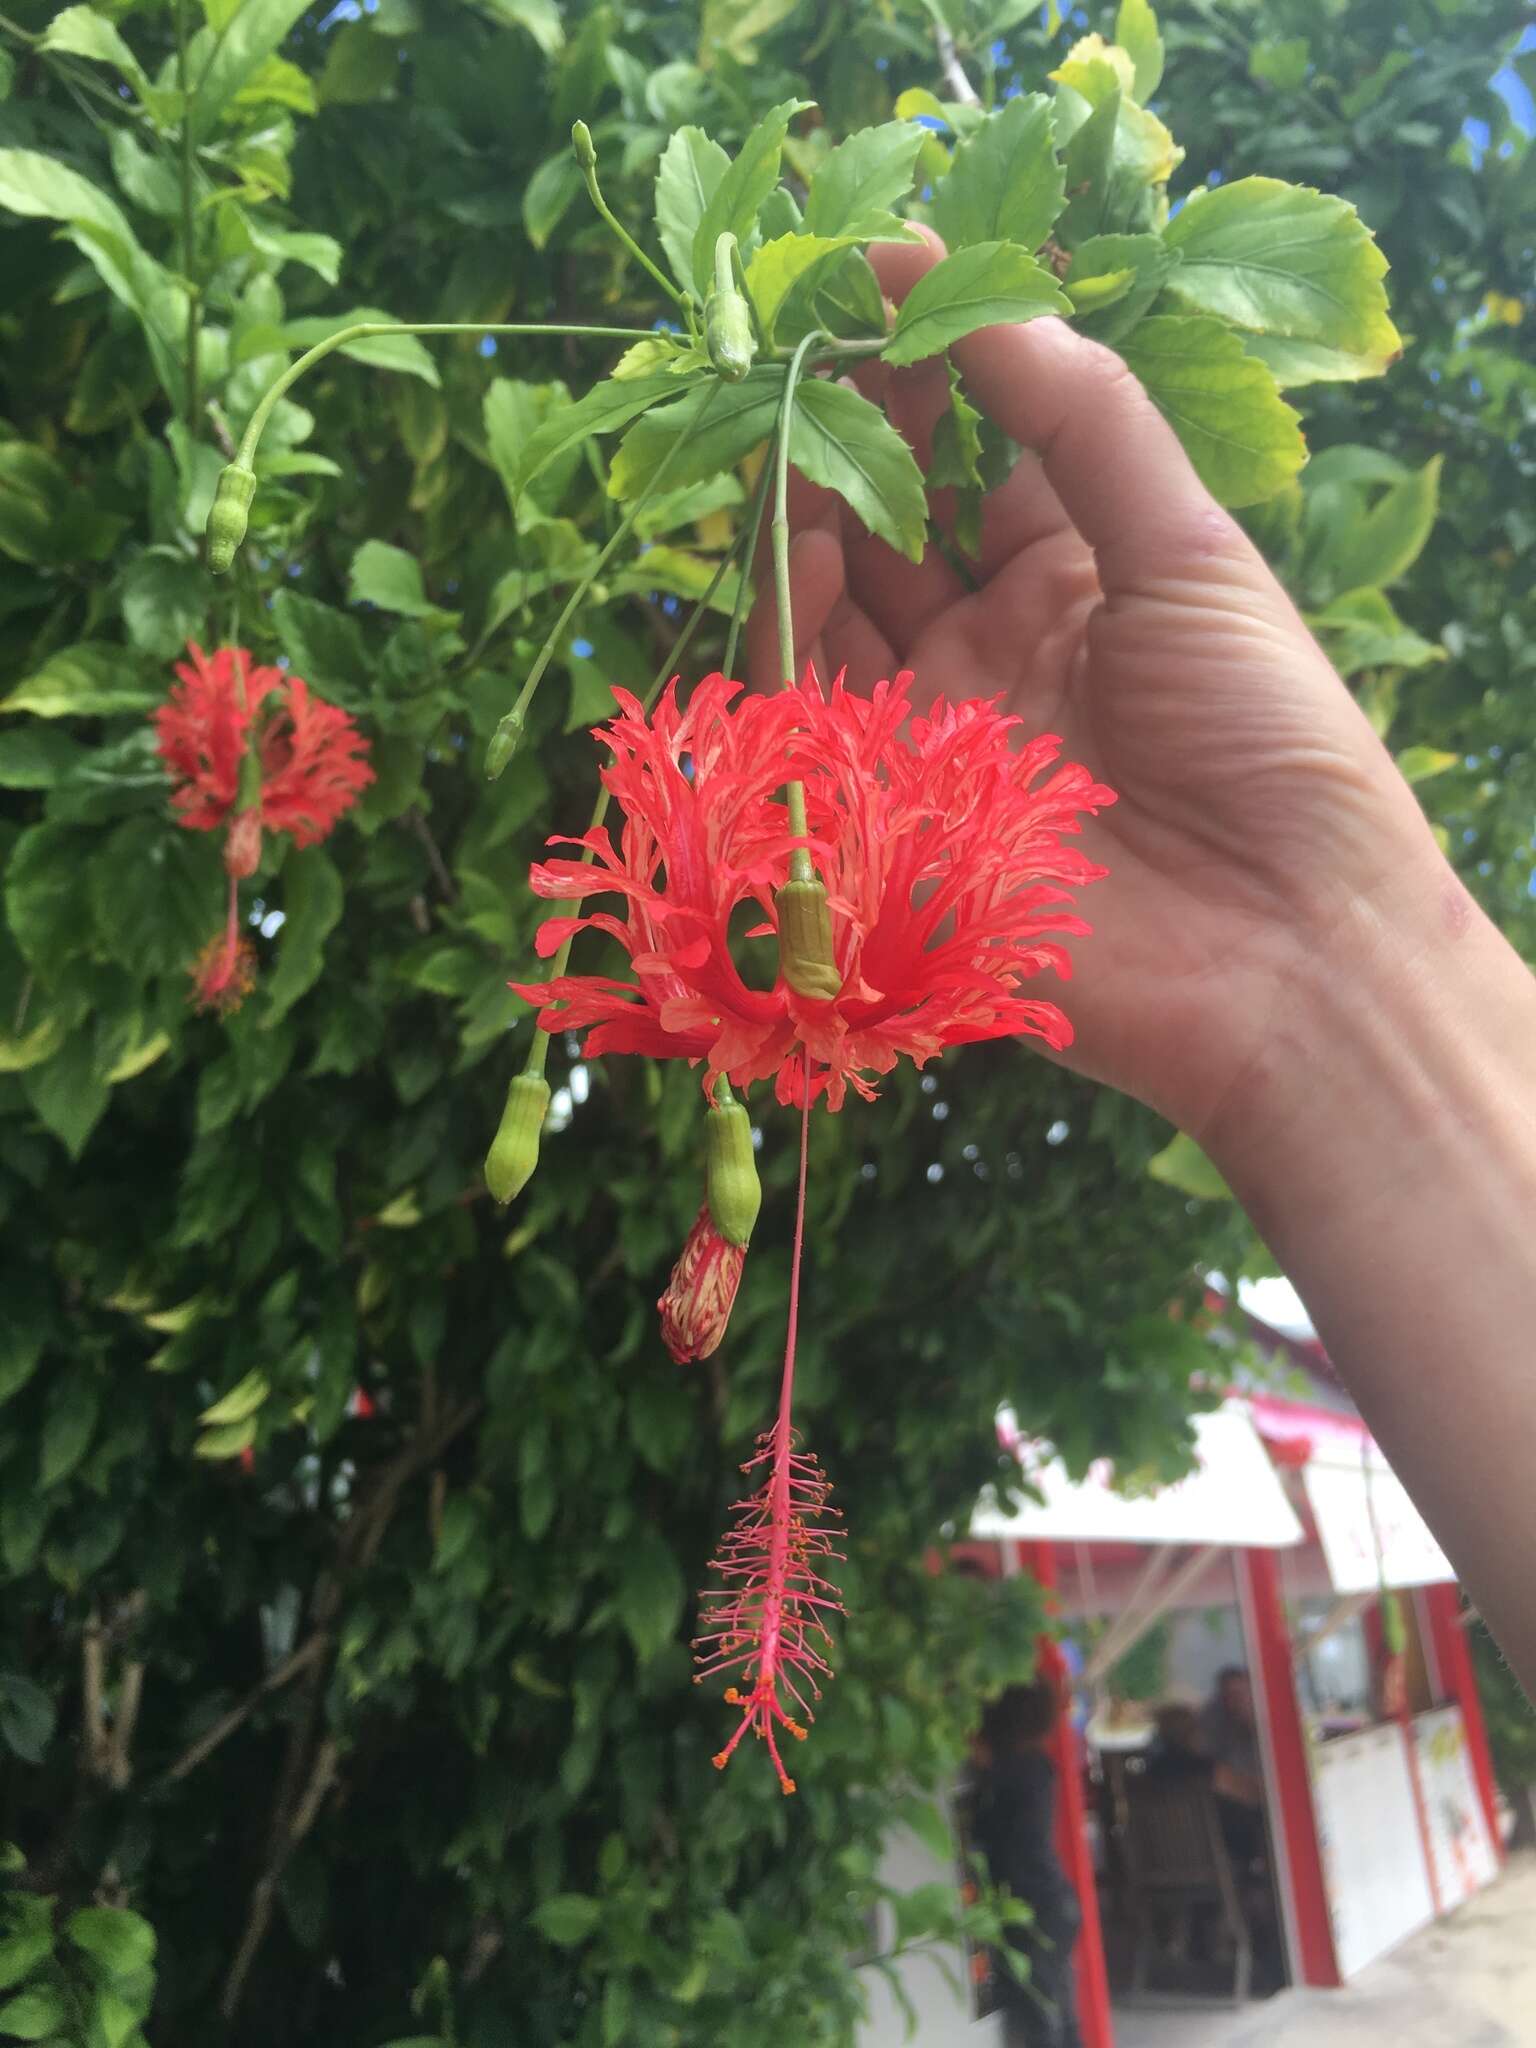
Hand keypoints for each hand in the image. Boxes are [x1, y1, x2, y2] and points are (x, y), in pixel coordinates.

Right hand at [747, 230, 1452, 1144]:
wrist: (1277, 945)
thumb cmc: (1267, 739)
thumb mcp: (1193, 549)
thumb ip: (1086, 422)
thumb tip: (984, 287)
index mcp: (1076, 582)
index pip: (973, 460)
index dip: (932, 372)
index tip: (885, 280)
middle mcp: (990, 648)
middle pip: (887, 524)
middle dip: (852, 431)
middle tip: (818, 339)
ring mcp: (928, 724)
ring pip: (830, 600)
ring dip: (810, 507)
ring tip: (801, 422)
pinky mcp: (882, 801)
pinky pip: (805, 696)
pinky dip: (791, 616)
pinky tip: (812, 538)